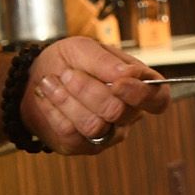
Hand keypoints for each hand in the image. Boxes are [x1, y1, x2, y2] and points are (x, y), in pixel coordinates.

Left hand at [21, 39, 168, 154]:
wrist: (35, 77)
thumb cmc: (69, 61)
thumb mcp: (84, 49)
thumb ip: (106, 61)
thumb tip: (130, 74)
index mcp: (138, 85)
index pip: (158, 99)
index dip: (140, 94)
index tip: (117, 83)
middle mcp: (128, 114)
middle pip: (118, 111)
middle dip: (87, 89)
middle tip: (68, 73)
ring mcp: (107, 133)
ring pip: (93, 125)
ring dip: (66, 100)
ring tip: (50, 82)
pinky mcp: (83, 145)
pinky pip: (71, 133)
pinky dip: (53, 109)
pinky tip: (46, 96)